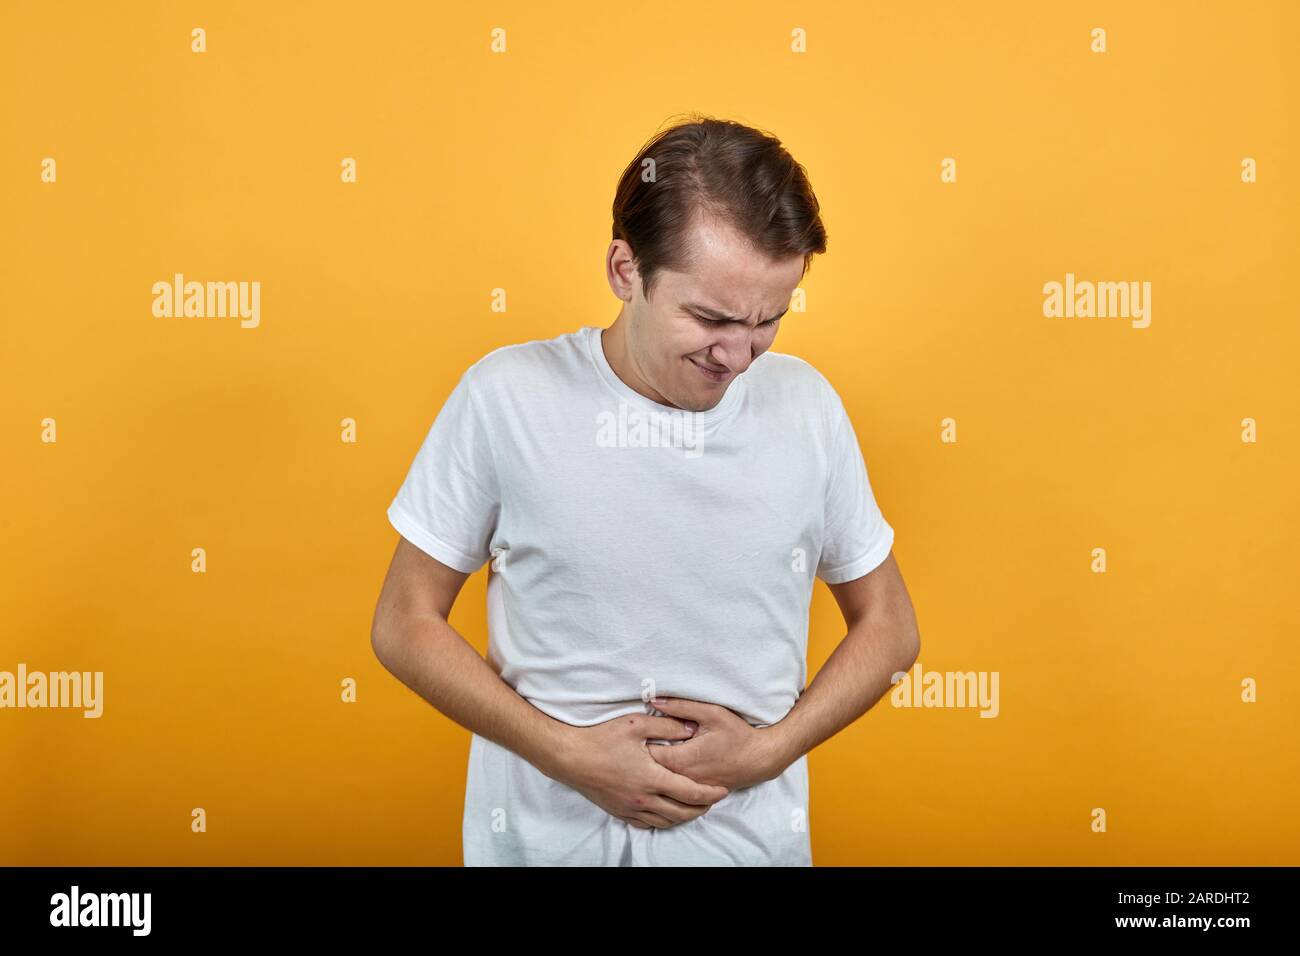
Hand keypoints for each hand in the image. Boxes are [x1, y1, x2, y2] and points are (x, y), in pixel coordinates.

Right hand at [552, 712, 730, 828]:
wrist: (568, 757)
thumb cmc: (600, 738)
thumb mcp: (636, 724)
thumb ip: (667, 725)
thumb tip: (691, 728)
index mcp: (651, 778)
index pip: (690, 792)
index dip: (710, 793)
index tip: (723, 790)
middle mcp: (643, 799)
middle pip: (682, 812)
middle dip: (702, 808)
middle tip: (713, 800)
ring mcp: (630, 808)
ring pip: (666, 821)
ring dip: (684, 816)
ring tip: (694, 806)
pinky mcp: (618, 811)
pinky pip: (646, 824)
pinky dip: (662, 820)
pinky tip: (665, 812)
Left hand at [644, 697, 784, 791]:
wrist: (761, 759)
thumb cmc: (737, 735)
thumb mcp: (711, 713)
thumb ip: (681, 707)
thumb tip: (654, 700)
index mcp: (682, 759)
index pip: (646, 754)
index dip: (636, 744)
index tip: (632, 733)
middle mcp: (682, 778)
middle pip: (649, 771)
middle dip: (639, 757)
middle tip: (633, 743)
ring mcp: (689, 788)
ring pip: (659, 782)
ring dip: (650, 769)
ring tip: (642, 755)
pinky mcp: (695, 792)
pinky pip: (672, 788)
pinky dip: (663, 778)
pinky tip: (660, 767)